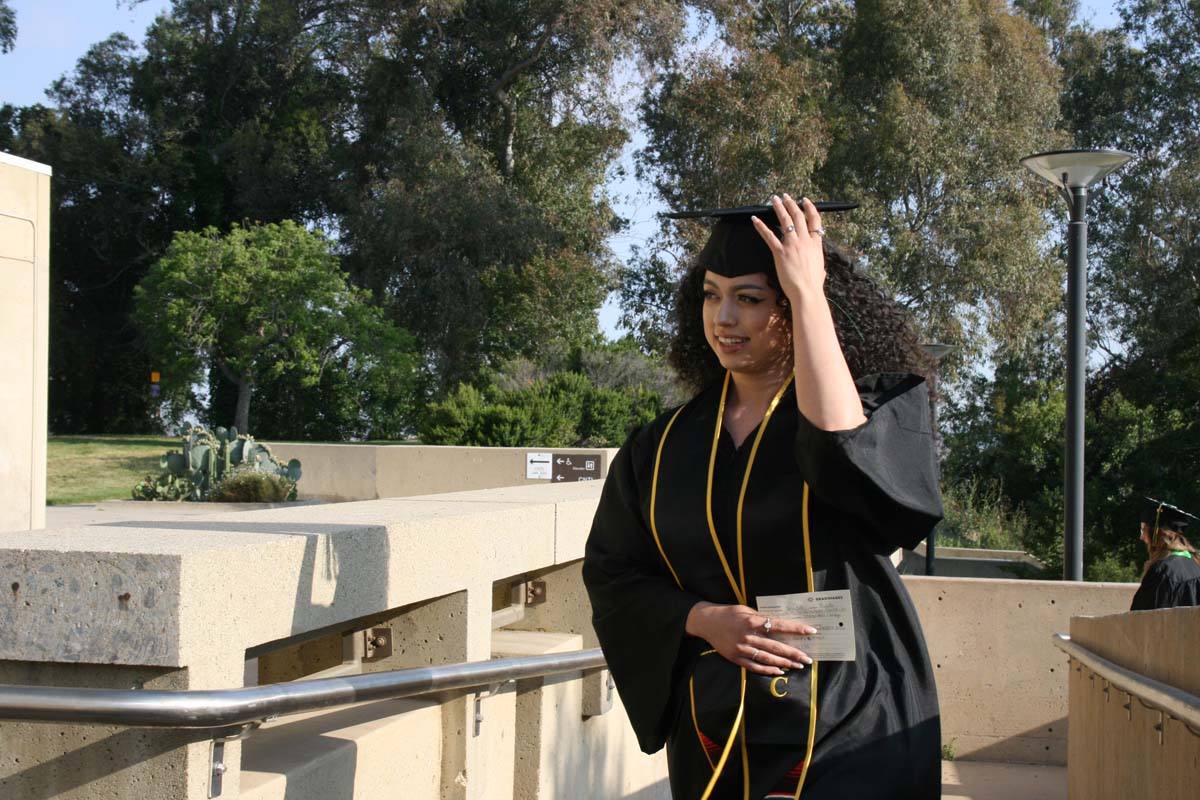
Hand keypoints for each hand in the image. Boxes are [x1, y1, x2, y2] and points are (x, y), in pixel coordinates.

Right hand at [685, 601, 814, 675]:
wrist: (707, 622)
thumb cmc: (729, 613)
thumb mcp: (745, 610)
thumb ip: (761, 618)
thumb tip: (780, 625)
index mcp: (751, 621)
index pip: (778, 625)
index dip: (796, 629)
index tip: (811, 631)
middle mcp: (748, 636)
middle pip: (775, 646)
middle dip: (794, 653)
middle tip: (808, 658)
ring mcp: (742, 649)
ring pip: (767, 658)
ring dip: (784, 663)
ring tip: (798, 665)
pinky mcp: (736, 658)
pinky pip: (754, 666)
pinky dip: (767, 669)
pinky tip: (779, 671)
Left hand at [750, 193, 825, 301]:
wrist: (807, 291)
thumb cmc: (814, 285)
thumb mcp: (821, 270)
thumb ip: (819, 265)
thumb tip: (822, 271)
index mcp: (816, 244)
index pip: (815, 220)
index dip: (810, 208)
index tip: (804, 200)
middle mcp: (805, 241)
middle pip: (799, 216)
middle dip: (791, 204)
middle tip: (785, 196)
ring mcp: (793, 245)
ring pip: (786, 221)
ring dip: (779, 208)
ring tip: (774, 199)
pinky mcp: (780, 252)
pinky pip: (769, 236)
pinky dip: (761, 226)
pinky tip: (755, 219)